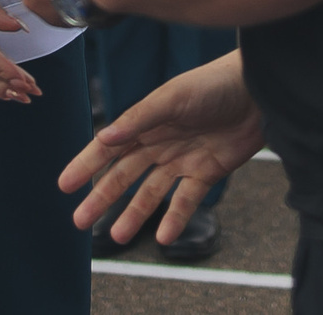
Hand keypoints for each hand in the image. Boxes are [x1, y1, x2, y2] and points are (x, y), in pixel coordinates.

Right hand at [64, 49, 265, 247]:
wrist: (258, 91)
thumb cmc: (213, 85)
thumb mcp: (173, 98)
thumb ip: (139, 119)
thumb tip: (104, 136)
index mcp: (146, 122)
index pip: (108, 147)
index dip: (86, 165)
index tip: (65, 185)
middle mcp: (159, 142)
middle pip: (124, 175)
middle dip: (102, 198)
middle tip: (80, 222)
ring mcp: (182, 159)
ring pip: (151, 193)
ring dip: (134, 214)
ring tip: (118, 237)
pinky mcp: (207, 172)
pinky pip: (187, 200)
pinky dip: (176, 218)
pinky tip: (164, 237)